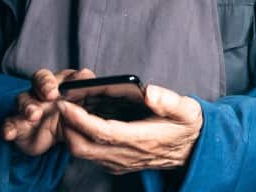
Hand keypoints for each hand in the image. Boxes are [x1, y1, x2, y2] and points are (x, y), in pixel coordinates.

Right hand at [1, 68, 94, 155]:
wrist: (63, 136)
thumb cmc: (75, 112)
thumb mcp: (85, 100)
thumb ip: (85, 87)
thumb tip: (86, 75)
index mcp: (57, 83)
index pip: (50, 76)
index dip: (50, 82)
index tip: (55, 90)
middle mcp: (40, 92)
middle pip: (36, 83)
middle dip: (41, 88)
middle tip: (49, 97)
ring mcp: (28, 108)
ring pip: (23, 101)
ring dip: (27, 107)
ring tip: (33, 115)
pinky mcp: (18, 126)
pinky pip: (10, 124)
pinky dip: (8, 128)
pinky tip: (9, 134)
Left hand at [58, 83, 203, 174]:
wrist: (194, 151)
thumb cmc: (187, 127)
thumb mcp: (187, 110)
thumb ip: (168, 100)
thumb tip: (148, 91)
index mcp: (141, 139)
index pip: (102, 132)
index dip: (80, 119)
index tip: (65, 104)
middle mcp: (127, 154)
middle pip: (83, 146)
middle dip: (67, 126)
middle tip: (62, 102)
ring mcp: (120, 162)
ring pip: (83, 153)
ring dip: (70, 132)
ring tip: (68, 108)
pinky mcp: (117, 164)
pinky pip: (90, 155)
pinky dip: (78, 138)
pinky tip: (80, 120)